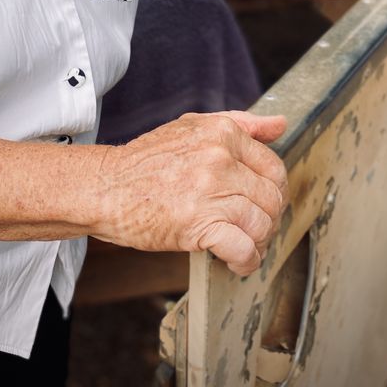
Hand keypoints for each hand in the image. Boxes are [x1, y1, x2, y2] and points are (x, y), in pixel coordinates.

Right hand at [97, 110, 287, 274]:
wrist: (105, 187)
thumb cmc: (146, 161)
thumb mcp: (192, 126)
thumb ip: (241, 123)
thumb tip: (280, 123)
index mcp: (221, 133)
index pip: (273, 167)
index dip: (272, 192)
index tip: (260, 204)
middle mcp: (219, 159)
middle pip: (272, 198)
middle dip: (268, 219)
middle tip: (252, 229)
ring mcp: (209, 191)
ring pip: (262, 224)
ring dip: (258, 243)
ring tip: (244, 246)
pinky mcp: (198, 224)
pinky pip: (243, 248)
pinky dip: (246, 261)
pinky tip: (236, 262)